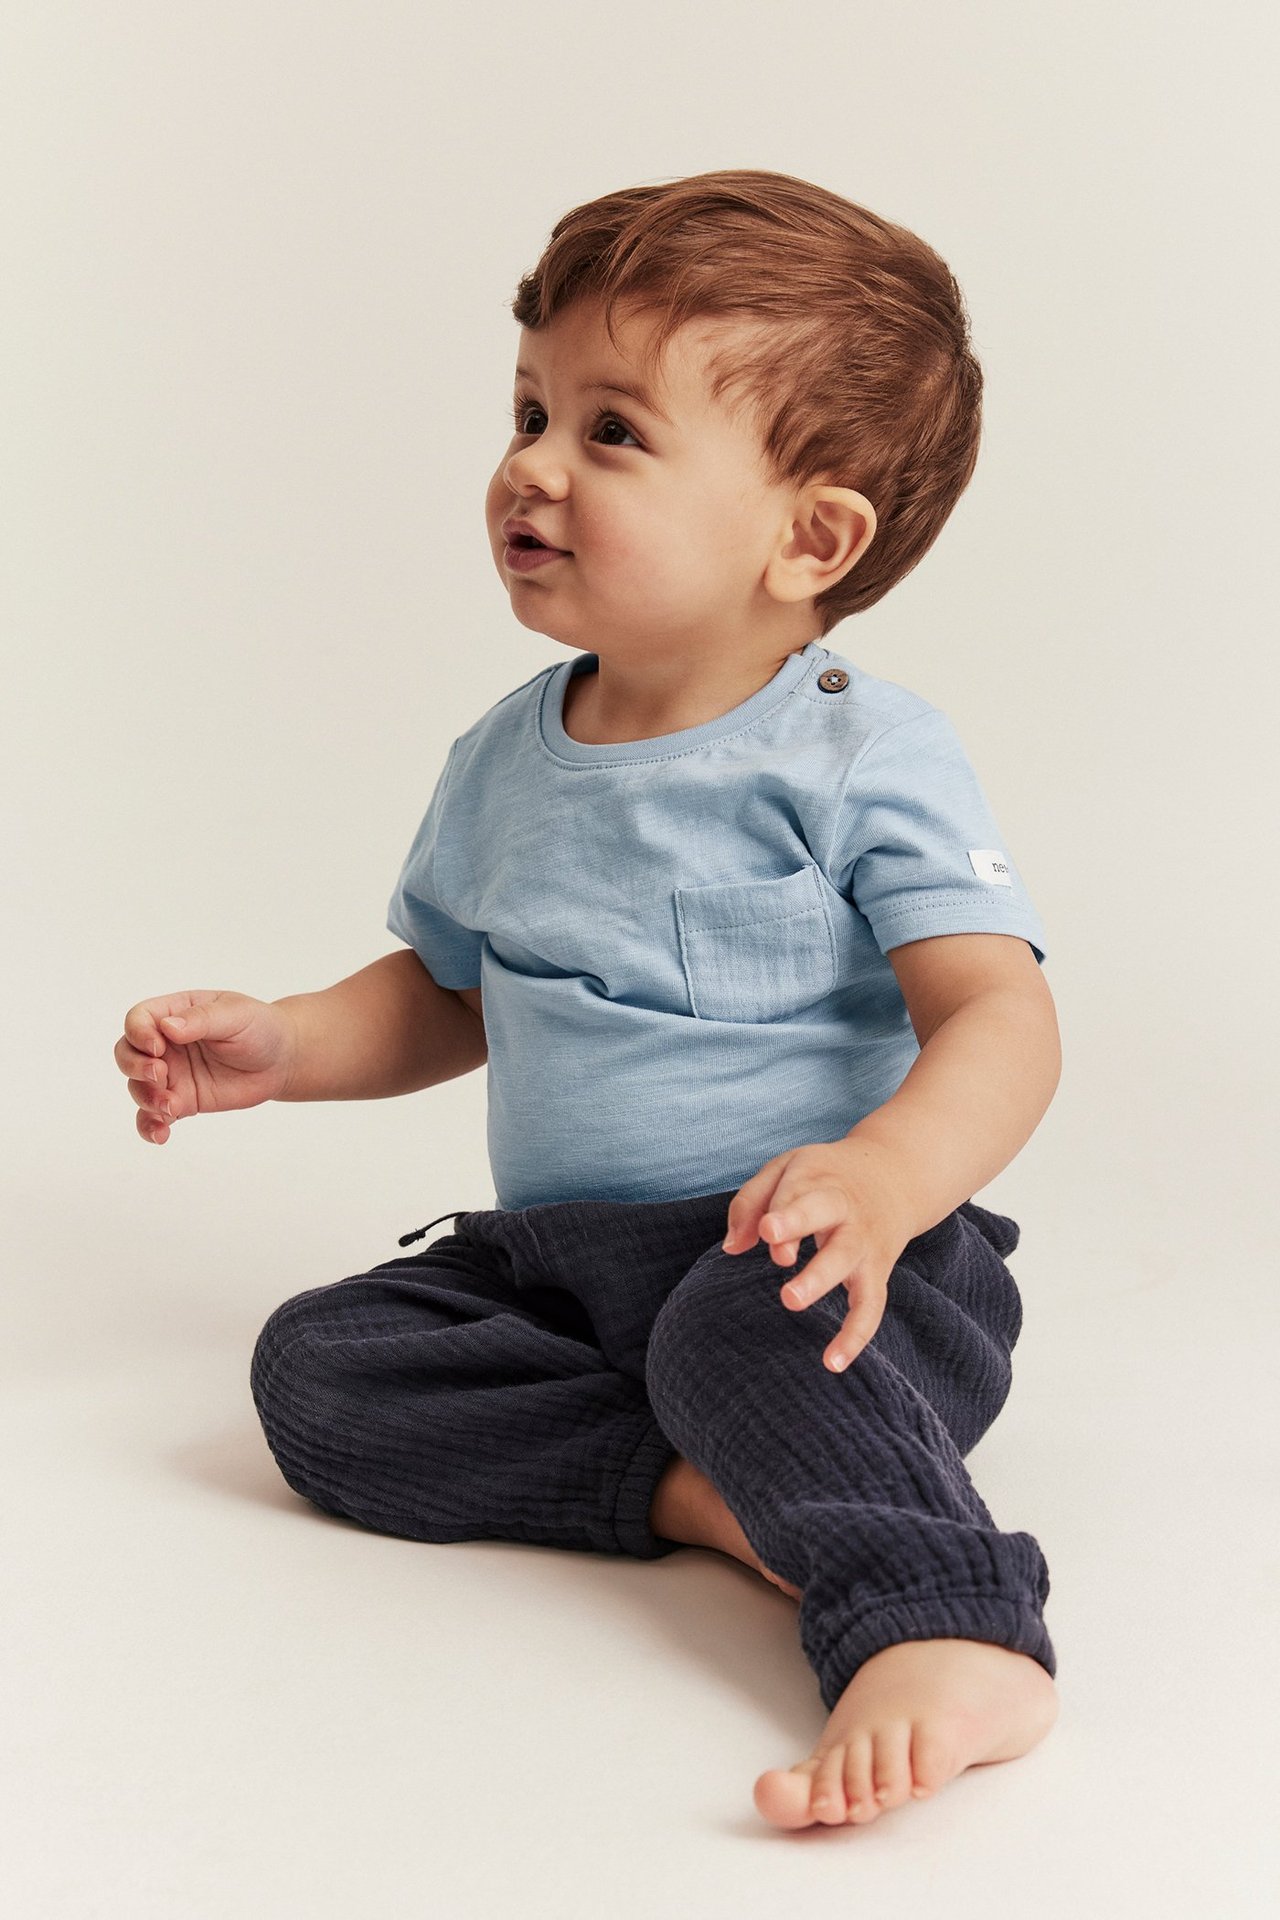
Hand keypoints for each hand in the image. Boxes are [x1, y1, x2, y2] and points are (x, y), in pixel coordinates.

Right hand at [114, 990, 295, 1143]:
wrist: (281, 1060)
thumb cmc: (259, 1027)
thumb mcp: (235, 1014)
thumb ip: (202, 1019)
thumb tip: (168, 1027)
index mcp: (174, 1013)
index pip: (138, 1019)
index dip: (139, 1033)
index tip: (158, 1047)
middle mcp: (166, 1044)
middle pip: (127, 1054)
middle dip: (135, 1067)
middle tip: (161, 1075)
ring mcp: (171, 1074)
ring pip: (138, 1087)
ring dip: (146, 1099)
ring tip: (171, 1106)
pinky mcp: (182, 1101)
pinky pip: (154, 1116)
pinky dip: (150, 1127)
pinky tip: (161, 1135)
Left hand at [720, 1139, 913, 1373]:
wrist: (896, 1176)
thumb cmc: (826, 1176)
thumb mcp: (787, 1169)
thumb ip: (752, 1201)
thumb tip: (731, 1247)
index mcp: (818, 1179)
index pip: (796, 1191)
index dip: (782, 1212)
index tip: (767, 1229)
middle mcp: (845, 1207)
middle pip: (825, 1215)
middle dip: (802, 1231)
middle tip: (780, 1256)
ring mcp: (863, 1240)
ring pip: (846, 1258)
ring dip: (821, 1279)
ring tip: (790, 1300)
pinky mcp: (877, 1271)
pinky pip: (870, 1306)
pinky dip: (856, 1336)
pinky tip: (832, 1363)